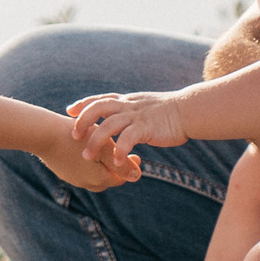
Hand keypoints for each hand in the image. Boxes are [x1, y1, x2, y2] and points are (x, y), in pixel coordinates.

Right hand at [37, 113, 144, 189]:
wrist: (43, 134)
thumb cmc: (78, 138)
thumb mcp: (105, 148)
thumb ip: (122, 164)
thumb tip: (137, 177)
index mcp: (98, 180)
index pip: (120, 179)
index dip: (130, 168)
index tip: (137, 156)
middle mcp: (85, 183)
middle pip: (107, 178)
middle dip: (117, 168)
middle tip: (125, 155)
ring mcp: (71, 178)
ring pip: (93, 174)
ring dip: (102, 165)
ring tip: (107, 151)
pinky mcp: (61, 170)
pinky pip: (80, 168)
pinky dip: (89, 161)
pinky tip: (87, 148)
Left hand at [67, 92, 192, 152]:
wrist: (190, 110)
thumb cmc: (170, 112)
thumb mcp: (146, 107)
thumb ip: (132, 111)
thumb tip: (123, 119)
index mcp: (128, 101)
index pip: (101, 99)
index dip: (84, 104)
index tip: (70, 110)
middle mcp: (129, 106)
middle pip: (98, 107)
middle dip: (83, 121)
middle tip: (74, 136)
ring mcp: (137, 116)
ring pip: (109, 125)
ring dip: (96, 140)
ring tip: (87, 156)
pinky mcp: (147, 127)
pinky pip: (129, 138)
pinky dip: (120, 150)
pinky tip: (114, 162)